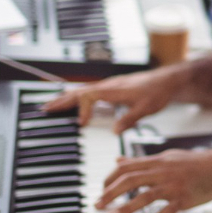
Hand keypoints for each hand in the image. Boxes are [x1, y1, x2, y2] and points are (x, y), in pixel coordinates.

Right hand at [40, 67, 181, 130]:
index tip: (81, 124)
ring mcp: (109, 87)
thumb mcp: (146, 108)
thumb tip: (114, 132)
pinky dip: (77, 98)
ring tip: (51, 106)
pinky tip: (72, 104)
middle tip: (44, 109)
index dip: (82, 110)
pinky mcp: (112, 90)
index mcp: (113, 89)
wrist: (167, 81)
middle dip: (61, 101)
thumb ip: (129, 119)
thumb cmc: (158, 92)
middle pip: (79, 92)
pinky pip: (89, 93)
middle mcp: (108, 86)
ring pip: (82, 91)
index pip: (89, 96)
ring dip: (66, 98)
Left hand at [94, 149, 211, 212]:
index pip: (127, 168)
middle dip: (110, 193)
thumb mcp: (167, 157)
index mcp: (157, 162)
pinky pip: (168, 210)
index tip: (101, 190)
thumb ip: (141, 161)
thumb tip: (119, 161)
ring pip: (145, 196)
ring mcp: (174, 186)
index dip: (110, 179)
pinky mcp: (185, 198)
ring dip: (126, 207)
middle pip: (130, 180)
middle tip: (97, 205)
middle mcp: (163, 172)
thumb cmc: (196, 163)